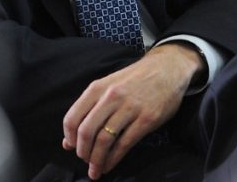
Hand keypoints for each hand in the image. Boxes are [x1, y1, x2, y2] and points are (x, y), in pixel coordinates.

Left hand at [62, 42, 203, 179]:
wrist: (168, 68)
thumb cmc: (135, 79)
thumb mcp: (109, 86)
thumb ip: (89, 109)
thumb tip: (68, 140)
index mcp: (98, 88)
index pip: (73, 117)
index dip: (69, 137)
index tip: (72, 147)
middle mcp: (111, 97)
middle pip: (86, 131)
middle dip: (83, 152)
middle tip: (85, 160)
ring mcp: (130, 108)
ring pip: (105, 140)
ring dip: (97, 160)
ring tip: (96, 169)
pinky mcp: (147, 119)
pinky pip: (124, 144)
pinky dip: (113, 159)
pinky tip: (109, 165)